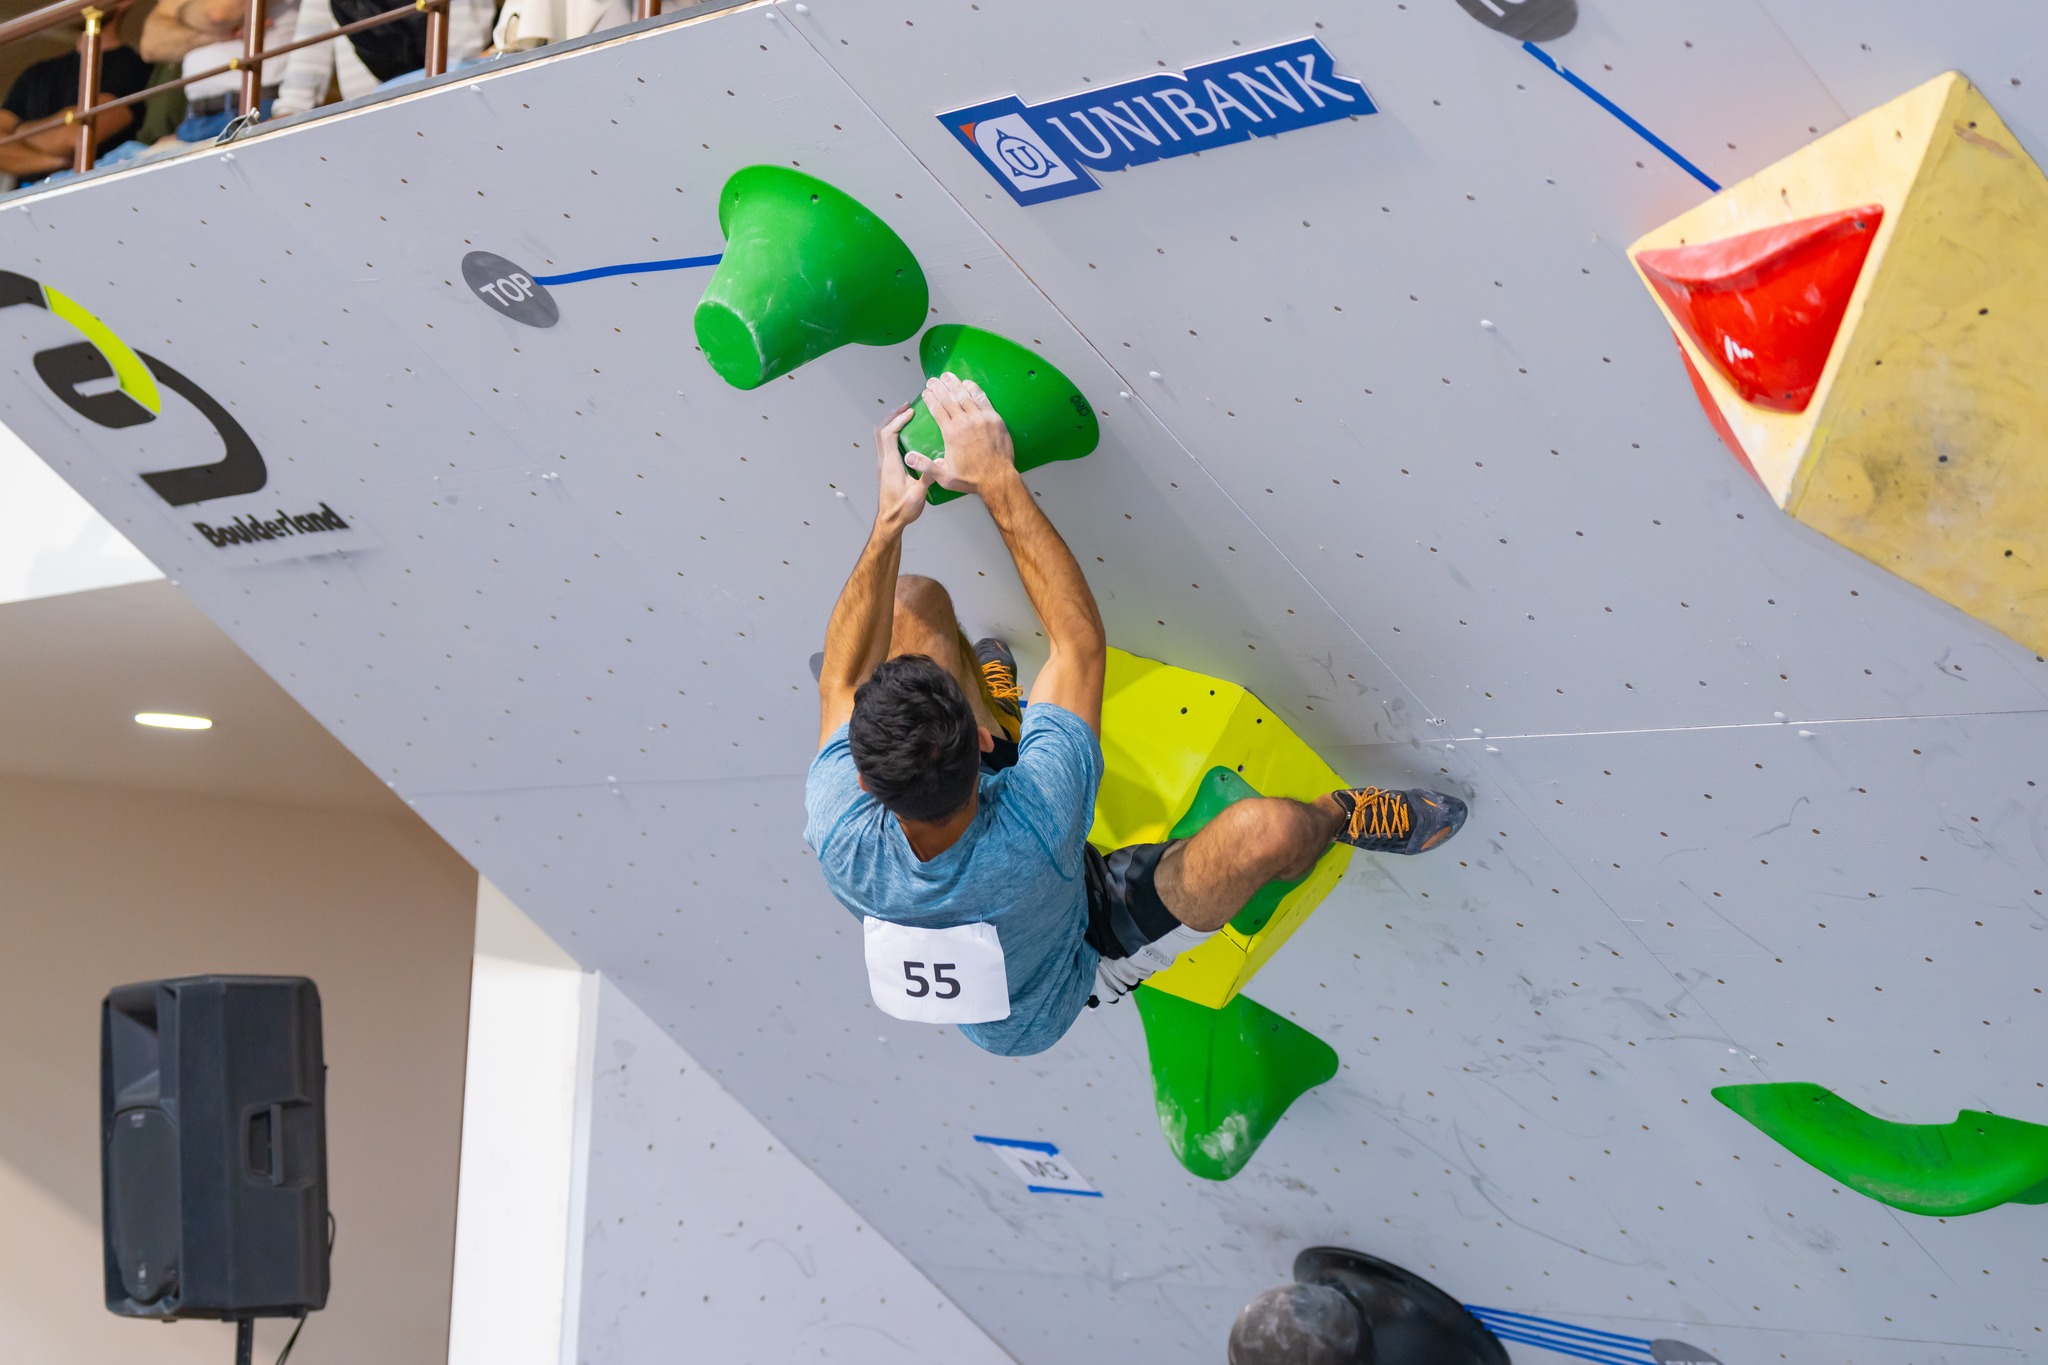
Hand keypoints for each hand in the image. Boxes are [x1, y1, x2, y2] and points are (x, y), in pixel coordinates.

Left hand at [872, 403, 925, 531]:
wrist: (890, 521)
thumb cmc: (902, 510)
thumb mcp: (919, 494)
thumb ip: (927, 477)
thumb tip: (938, 461)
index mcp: (891, 464)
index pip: (888, 434)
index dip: (898, 420)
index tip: (911, 412)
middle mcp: (884, 461)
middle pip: (881, 430)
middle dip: (892, 415)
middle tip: (906, 406)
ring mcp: (884, 464)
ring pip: (881, 436)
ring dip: (891, 422)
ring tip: (905, 414)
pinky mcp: (887, 468)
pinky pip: (885, 443)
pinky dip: (892, 432)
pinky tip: (905, 433)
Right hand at [902, 372, 1016, 498]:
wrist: (997, 479)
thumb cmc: (971, 479)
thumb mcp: (944, 476)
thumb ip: (925, 465)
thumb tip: (908, 457)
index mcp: (951, 433)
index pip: (937, 409)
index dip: (930, 398)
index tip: (926, 392)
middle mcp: (964, 422)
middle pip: (949, 399)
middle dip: (939, 387)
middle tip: (932, 380)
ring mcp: (980, 418)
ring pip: (964, 395)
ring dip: (954, 384)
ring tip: (946, 376)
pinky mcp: (994, 419)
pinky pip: (982, 399)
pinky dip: (973, 389)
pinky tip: (967, 383)